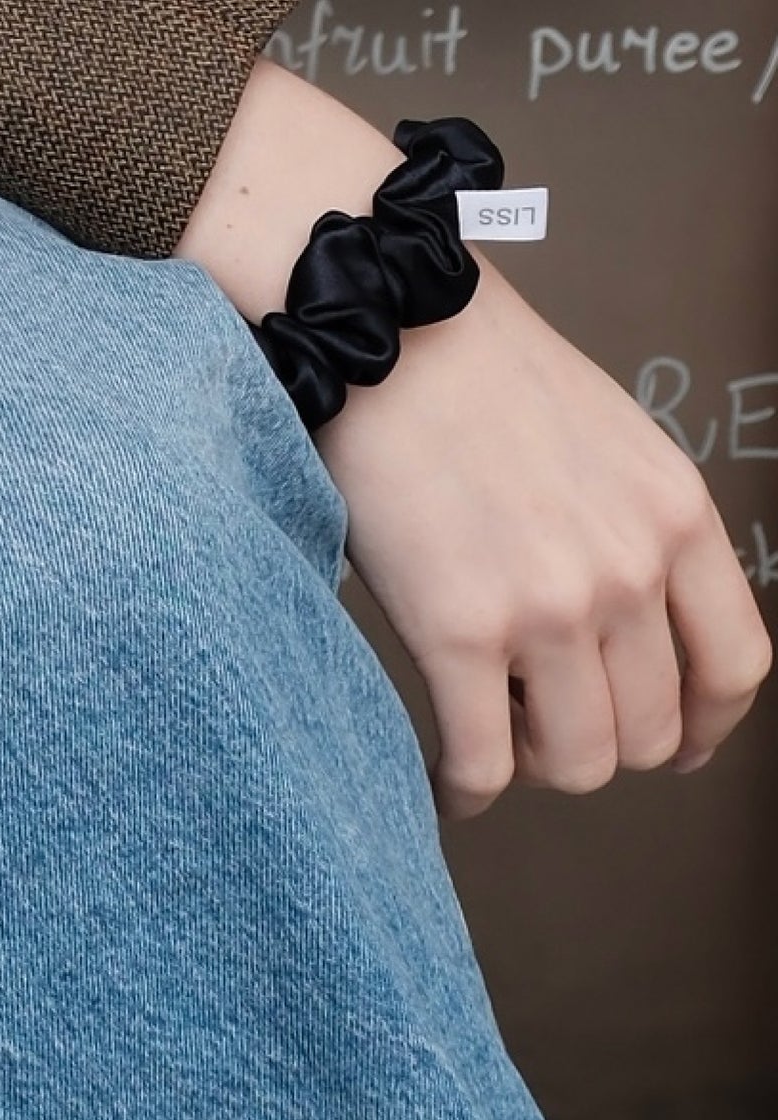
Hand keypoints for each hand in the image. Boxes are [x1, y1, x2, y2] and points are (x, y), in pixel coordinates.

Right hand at [179, 60, 765, 814]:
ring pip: (575, 760)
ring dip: (532, 766)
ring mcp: (548, 606)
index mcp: (675, 520)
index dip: (704, 728)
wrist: (384, 331)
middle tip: (542, 728)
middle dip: (598, 744)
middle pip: (649, 730)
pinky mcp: (457, 629)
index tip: (671, 746)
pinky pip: (481, 757)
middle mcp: (627, 571)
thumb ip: (634, 530)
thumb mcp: (609, 444)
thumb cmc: (474, 373)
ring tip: (489, 738)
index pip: (735, 667)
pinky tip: (449, 777)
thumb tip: (620, 622)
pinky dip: (467, 787)